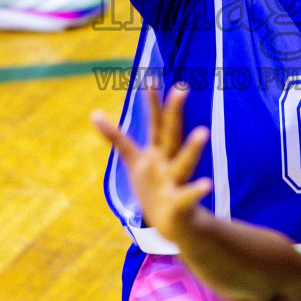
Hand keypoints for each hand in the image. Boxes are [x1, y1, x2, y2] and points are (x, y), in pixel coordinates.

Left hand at [92, 83, 211, 244]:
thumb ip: (117, 137)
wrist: (173, 223)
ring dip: (193, 148)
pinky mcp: (178, 203)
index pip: (154, 121)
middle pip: (171, 132)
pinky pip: (188, 196)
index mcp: (157, 151)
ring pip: (184, 162)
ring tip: (204, 131)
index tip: (150, 76)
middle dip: (174, 111)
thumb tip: (93, 113)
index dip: (151, 101)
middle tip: (182, 87)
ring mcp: (174, 180)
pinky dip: (197, 190)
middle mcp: (168, 161)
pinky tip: (207, 185)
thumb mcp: (133, 160)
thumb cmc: (153, 187)